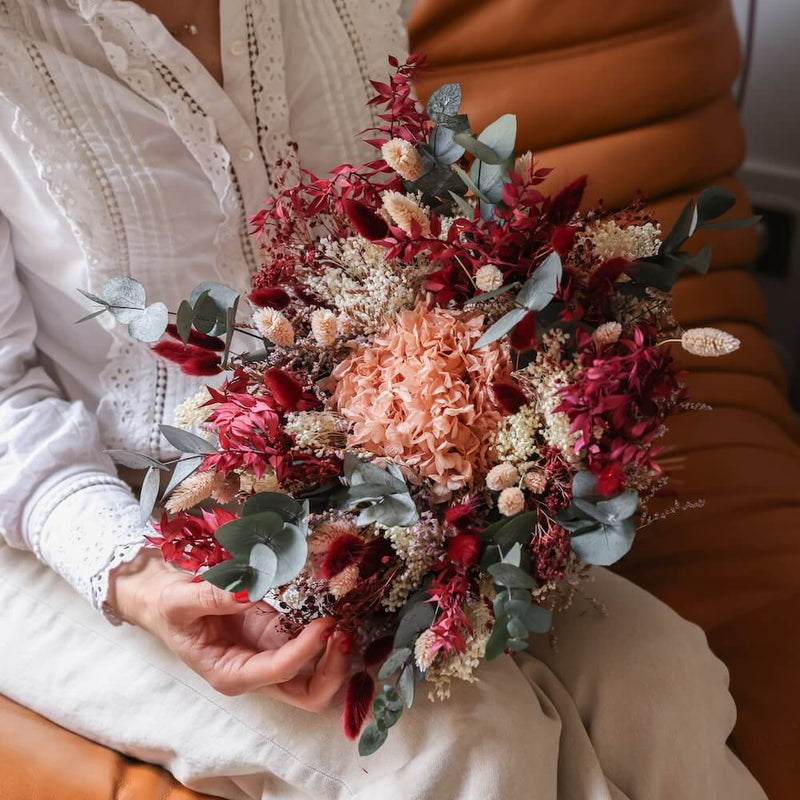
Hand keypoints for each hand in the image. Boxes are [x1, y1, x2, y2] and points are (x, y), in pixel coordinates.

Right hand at [108, 549, 350, 710]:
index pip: (279, 672)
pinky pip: (312, 644)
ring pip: (316, 676)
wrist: (166, 601)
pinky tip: (337, 610)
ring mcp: (271, 654)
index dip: (306, 651)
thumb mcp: (180, 601)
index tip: (326, 624)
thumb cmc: (169, 607)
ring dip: (336, 656)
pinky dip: (328, 634)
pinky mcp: (279, 634)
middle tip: (345, 634)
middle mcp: (256, 673)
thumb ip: (212, 596)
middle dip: (332, 670)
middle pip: (308, 693)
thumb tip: (249, 590)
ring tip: (345, 623)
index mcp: (231, 674)